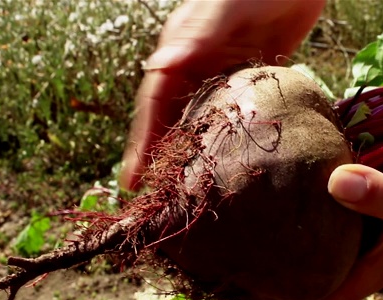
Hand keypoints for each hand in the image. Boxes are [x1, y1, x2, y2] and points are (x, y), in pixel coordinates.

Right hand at [120, 0, 324, 190]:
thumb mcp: (227, 8)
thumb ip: (195, 36)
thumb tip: (157, 67)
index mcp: (181, 53)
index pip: (153, 104)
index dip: (141, 142)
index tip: (132, 180)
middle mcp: (195, 68)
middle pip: (172, 119)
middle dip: (162, 156)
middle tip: (155, 198)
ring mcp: (223, 76)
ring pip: (200, 123)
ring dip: (191, 154)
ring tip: (185, 192)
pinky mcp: (250, 81)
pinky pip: (233, 118)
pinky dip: (226, 142)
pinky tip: (229, 166)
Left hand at [245, 142, 382, 299]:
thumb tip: (336, 184)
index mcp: (368, 271)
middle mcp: (357, 257)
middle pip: (305, 285)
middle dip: (268, 284)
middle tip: (229, 262)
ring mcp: (356, 231)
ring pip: (310, 252)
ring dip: (279, 247)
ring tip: (241, 228)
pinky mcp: (357, 204)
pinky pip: (319, 216)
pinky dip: (297, 212)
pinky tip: (274, 189)